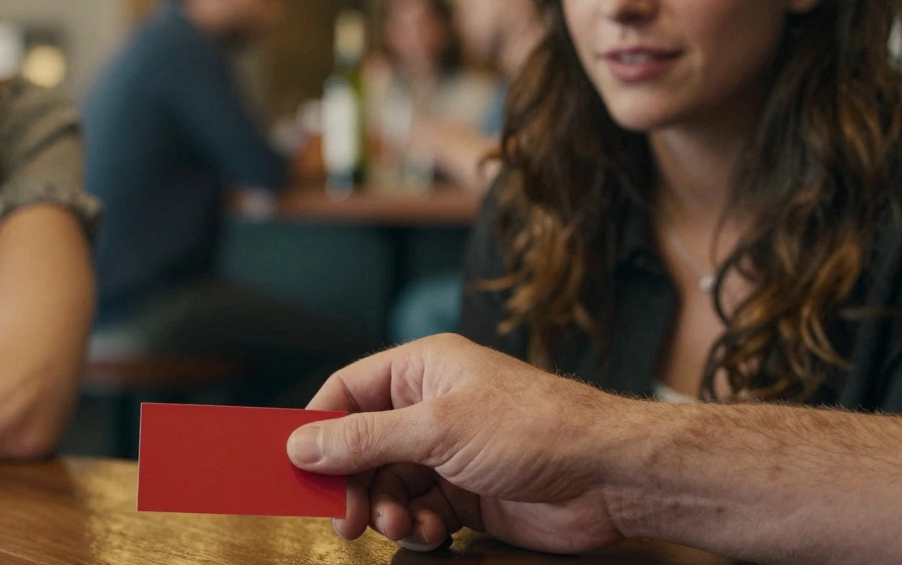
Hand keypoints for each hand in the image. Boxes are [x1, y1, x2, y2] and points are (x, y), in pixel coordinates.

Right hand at [286, 334, 630, 553]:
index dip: (318, 428)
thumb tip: (302, 445)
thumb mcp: (438, 428)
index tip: (295, 466)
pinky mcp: (465, 493)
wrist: (606, 476)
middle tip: (345, 518)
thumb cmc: (534, 427)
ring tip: (399, 525)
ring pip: (387, 485)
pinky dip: (416, 527)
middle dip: (352, 483)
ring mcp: (448, 452)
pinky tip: (433, 531)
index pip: (348, 392)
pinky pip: (418, 512)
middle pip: (362, 446)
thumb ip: (366, 439)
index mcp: (422, 369)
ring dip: (385, 510)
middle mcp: (431, 407)